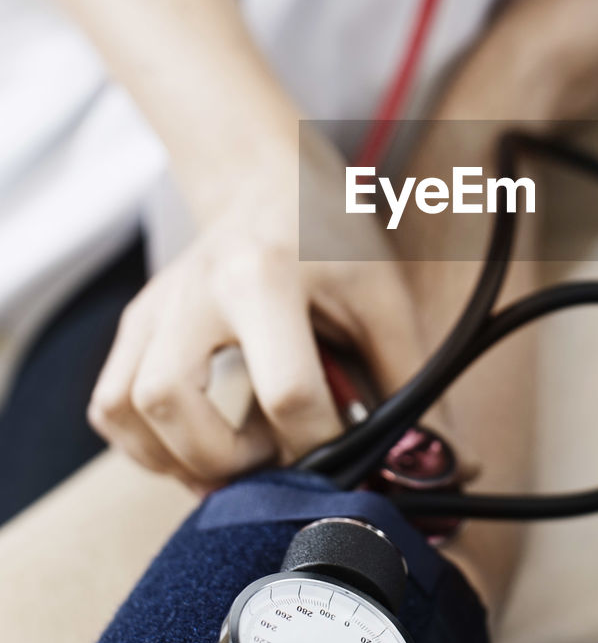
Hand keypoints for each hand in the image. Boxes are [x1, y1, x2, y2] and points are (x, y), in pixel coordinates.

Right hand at [88, 141, 424, 490]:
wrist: (266, 176)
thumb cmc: (329, 232)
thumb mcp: (382, 295)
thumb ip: (410, 383)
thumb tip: (442, 466)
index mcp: (265, 275)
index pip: (287, 391)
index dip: (323, 445)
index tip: (345, 454)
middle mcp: (196, 290)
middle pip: (172, 401)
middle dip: (226, 460)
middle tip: (275, 461)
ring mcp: (156, 306)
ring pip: (126, 408)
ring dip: (178, 459)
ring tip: (237, 458)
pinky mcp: (137, 323)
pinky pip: (111, 405)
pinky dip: (146, 445)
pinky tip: (198, 443)